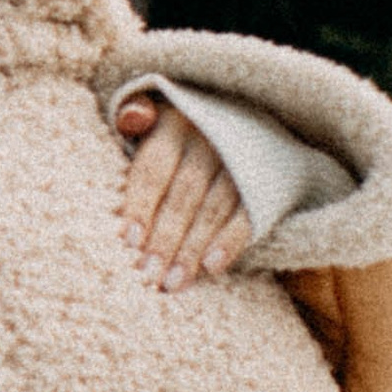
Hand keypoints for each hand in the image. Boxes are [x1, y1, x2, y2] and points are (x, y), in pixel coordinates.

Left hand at [115, 97, 250, 290]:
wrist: (247, 111)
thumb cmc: (182, 124)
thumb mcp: (158, 109)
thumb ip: (136, 115)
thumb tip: (133, 118)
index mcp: (176, 120)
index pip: (154, 168)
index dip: (141, 204)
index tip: (128, 241)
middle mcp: (210, 138)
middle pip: (184, 195)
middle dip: (165, 238)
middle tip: (148, 275)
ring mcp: (239, 160)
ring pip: (213, 209)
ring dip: (192, 249)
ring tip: (174, 282)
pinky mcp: (263, 181)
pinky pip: (247, 215)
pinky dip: (230, 242)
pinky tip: (212, 267)